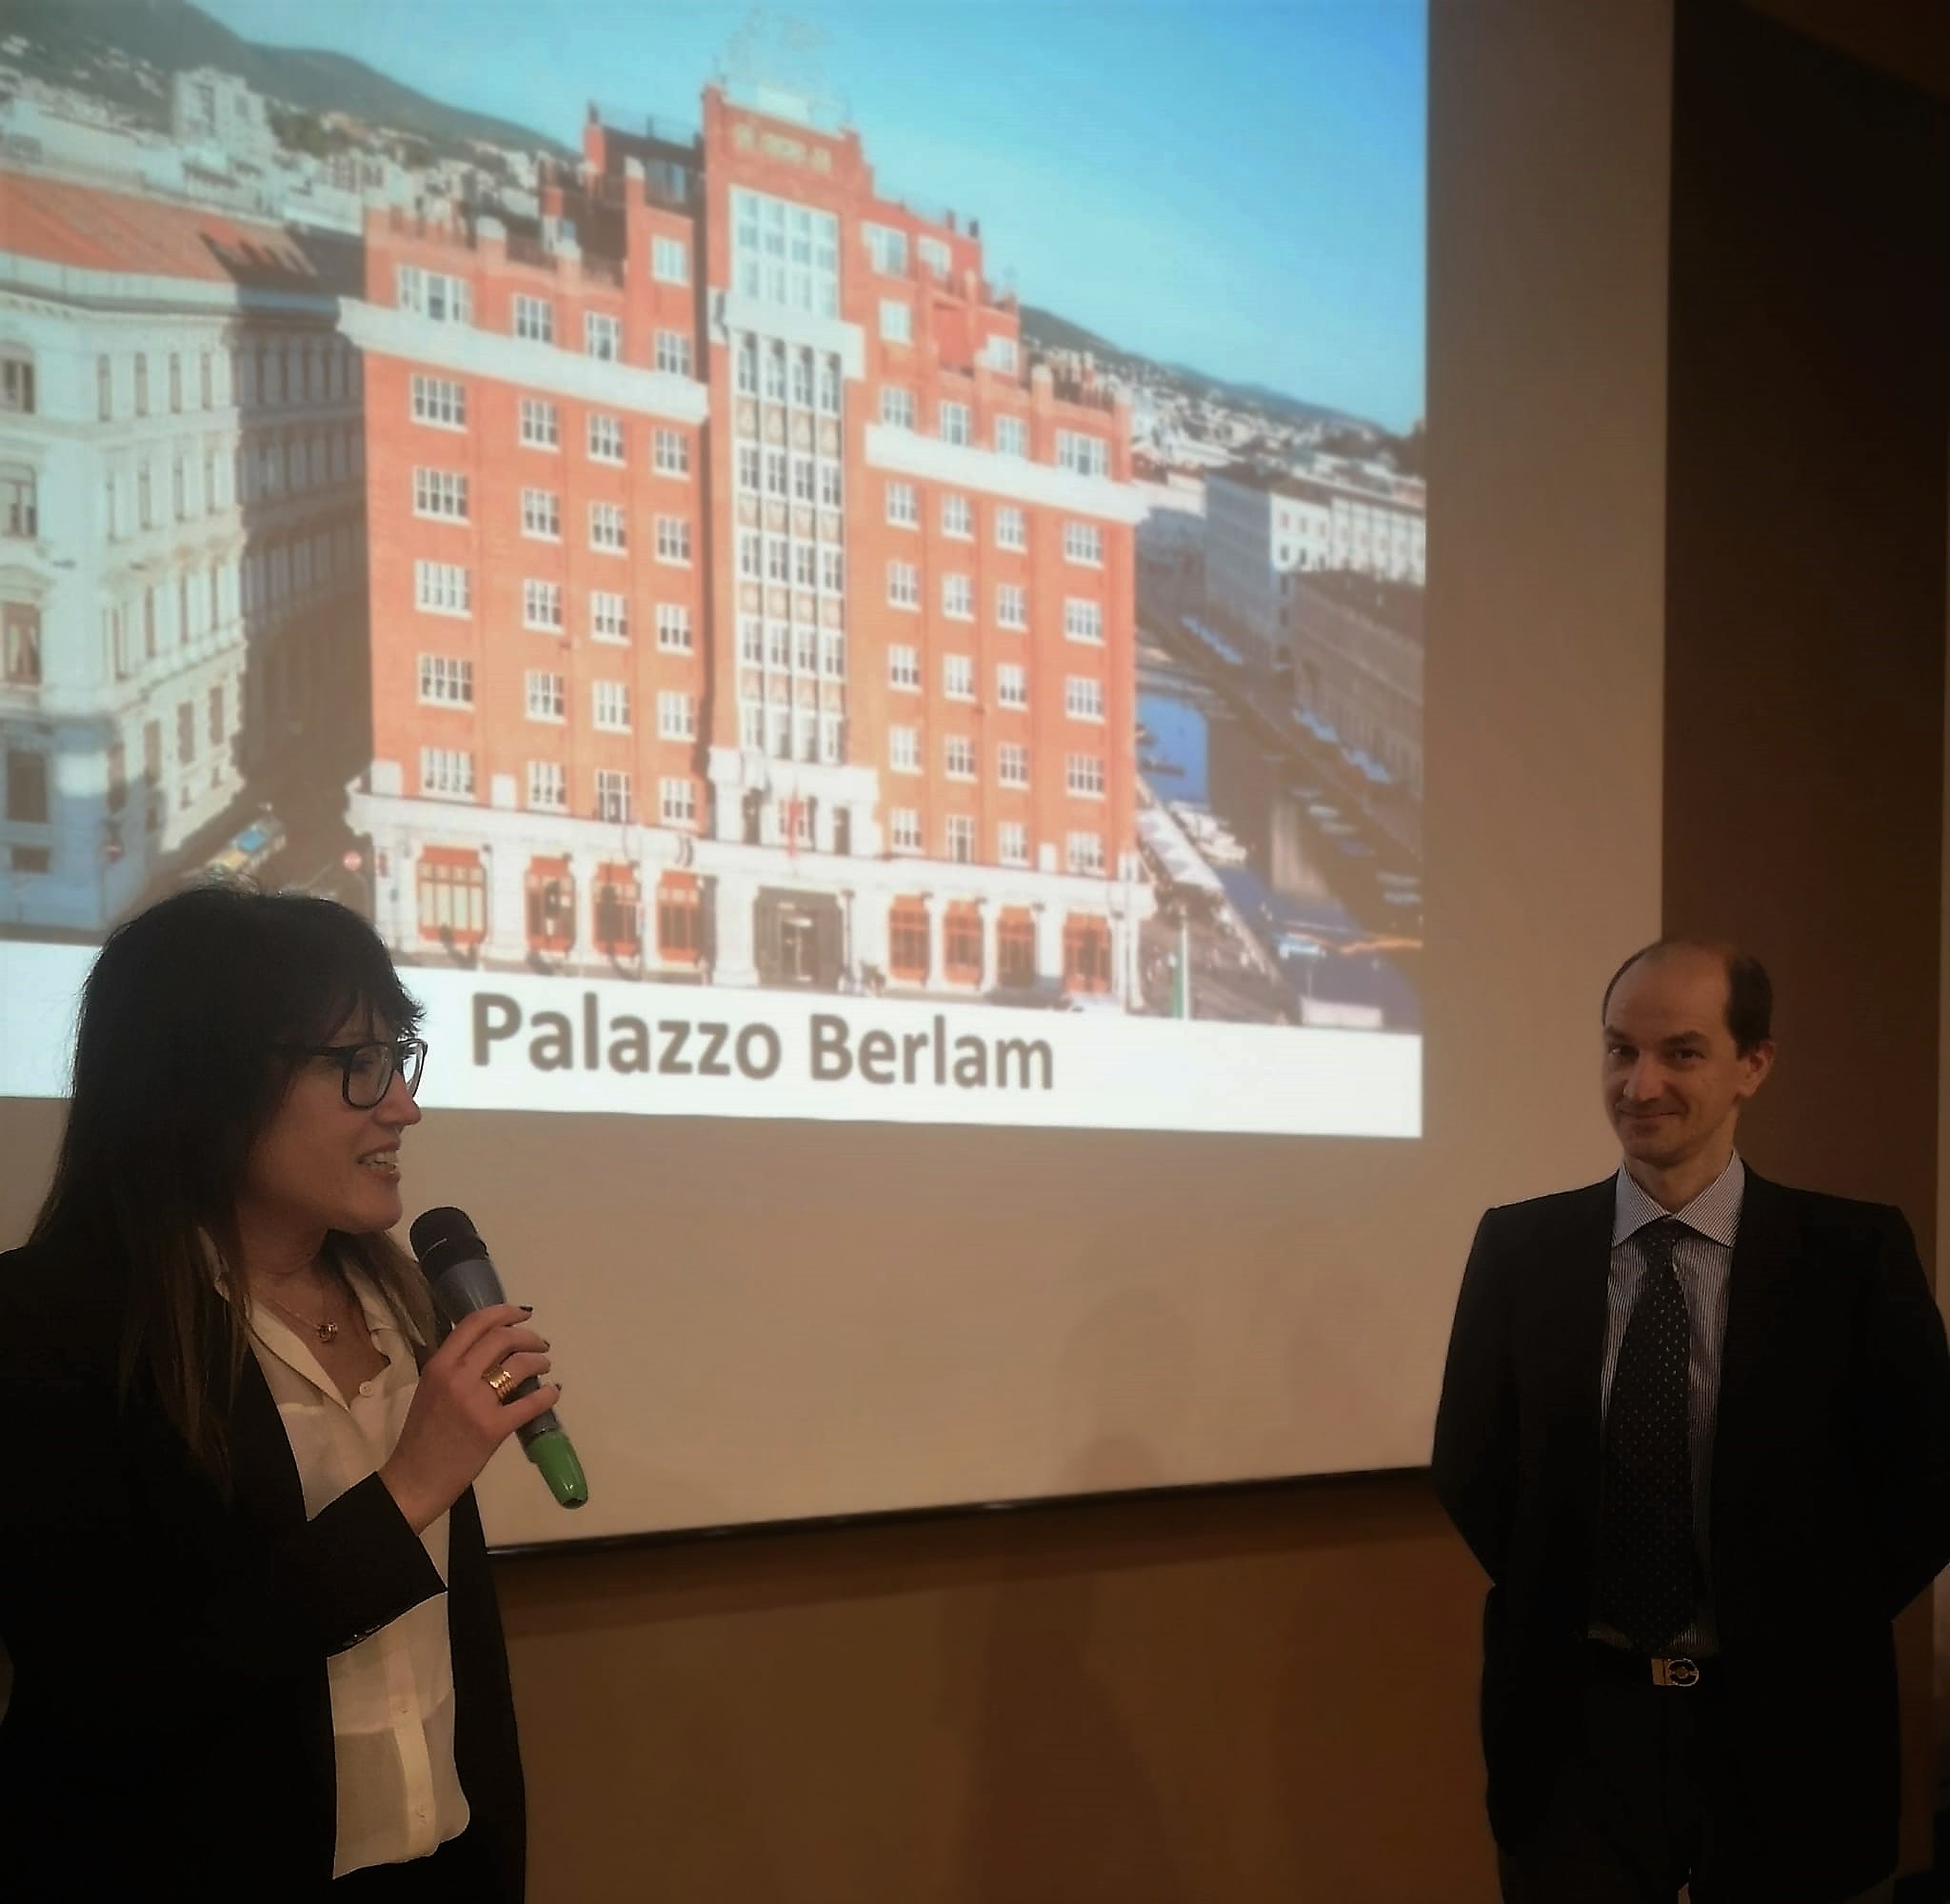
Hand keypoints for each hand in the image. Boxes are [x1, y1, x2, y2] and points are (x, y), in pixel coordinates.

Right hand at [379, 1304, 556, 1532]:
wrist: (413, 1481)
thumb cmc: (422, 1436)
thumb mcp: (430, 1389)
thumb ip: (455, 1366)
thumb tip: (490, 1348)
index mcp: (439, 1365)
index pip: (475, 1323)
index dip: (504, 1312)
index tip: (523, 1313)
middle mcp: (457, 1377)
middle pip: (503, 1338)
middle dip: (529, 1336)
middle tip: (540, 1343)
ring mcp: (476, 1403)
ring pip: (520, 1364)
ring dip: (539, 1360)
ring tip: (544, 1366)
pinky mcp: (493, 1428)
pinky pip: (531, 1402)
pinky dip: (548, 1394)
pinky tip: (553, 1392)